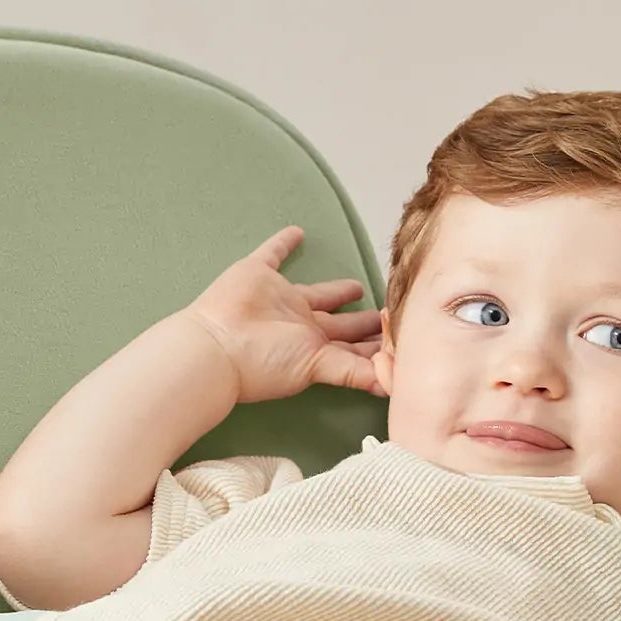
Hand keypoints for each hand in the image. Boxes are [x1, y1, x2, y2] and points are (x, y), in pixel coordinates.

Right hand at [180, 225, 386, 404]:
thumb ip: (354, 373)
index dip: (376, 345)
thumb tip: (392, 387)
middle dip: (365, 321)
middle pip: (342, 323)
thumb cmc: (264, 363)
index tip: (403, 338)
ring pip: (318, 293)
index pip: (355, 348)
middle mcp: (302, 326)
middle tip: (391, 312)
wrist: (217, 346)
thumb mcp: (318, 368)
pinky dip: (283, 243)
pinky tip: (297, 233)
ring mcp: (280, 300)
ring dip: (338, 290)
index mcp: (316, 348)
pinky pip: (273, 254)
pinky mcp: (257, 274)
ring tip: (360, 284)